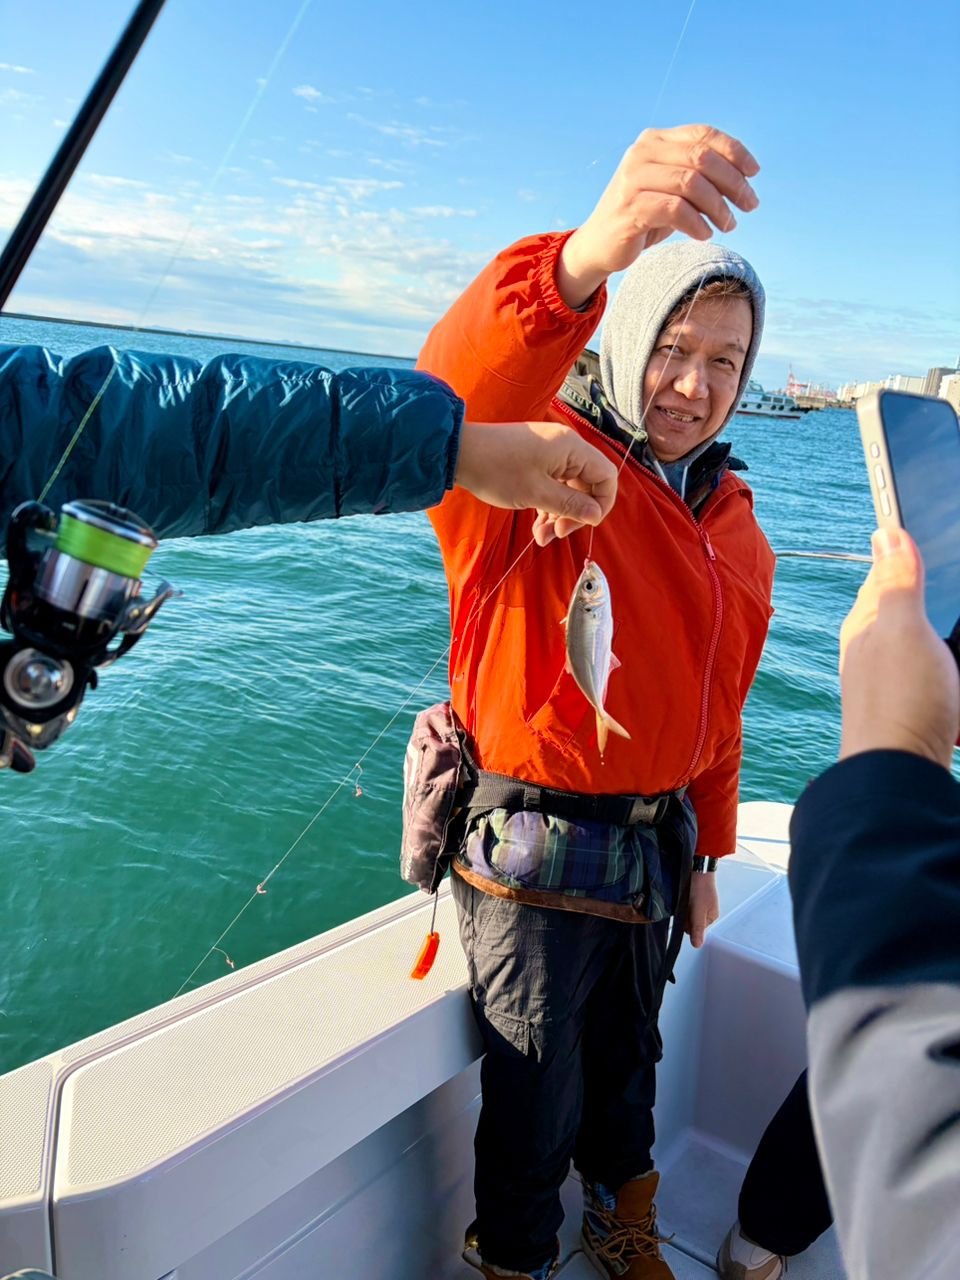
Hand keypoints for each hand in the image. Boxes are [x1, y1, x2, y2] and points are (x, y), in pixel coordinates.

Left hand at [455, 420, 616, 539]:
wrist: (460, 453)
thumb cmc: (496, 469)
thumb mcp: (537, 494)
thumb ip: (570, 505)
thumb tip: (596, 515)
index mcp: (571, 448)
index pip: (606, 476)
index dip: (601, 504)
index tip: (584, 523)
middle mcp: (565, 447)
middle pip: (587, 485)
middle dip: (575, 513)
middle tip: (557, 533)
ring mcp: (550, 453)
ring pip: (569, 489)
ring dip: (558, 514)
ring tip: (540, 536)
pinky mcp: (536, 460)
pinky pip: (553, 486)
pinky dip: (547, 506)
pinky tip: (536, 525)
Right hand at [557, 125, 759, 307]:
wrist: (599, 244)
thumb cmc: (642, 216)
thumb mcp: (671, 189)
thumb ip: (697, 174)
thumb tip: (744, 176)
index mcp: (655, 140)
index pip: (703, 135)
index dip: (734, 151)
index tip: (754, 173)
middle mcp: (642, 153)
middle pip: (701, 158)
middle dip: (733, 182)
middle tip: (749, 204)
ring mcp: (633, 179)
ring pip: (691, 183)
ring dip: (718, 206)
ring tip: (729, 224)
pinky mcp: (630, 207)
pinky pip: (675, 210)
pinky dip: (697, 223)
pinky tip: (705, 234)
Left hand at [685, 871, 719, 947]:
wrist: (697, 866)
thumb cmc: (700, 888)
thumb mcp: (698, 911)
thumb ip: (697, 928)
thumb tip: (697, 946)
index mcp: (711, 917)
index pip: (694, 930)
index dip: (686, 924)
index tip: (686, 914)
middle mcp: (706, 911)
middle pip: (689, 922)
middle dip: (684, 915)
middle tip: (685, 904)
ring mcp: (700, 903)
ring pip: (686, 913)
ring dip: (682, 907)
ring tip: (684, 897)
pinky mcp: (693, 895)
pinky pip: (685, 903)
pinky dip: (682, 900)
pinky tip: (682, 894)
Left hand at [839, 528, 958, 768]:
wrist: (898, 774)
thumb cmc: (898, 702)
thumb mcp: (902, 629)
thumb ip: (898, 582)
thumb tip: (887, 531)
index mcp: (864, 622)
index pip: (883, 573)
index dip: (903, 552)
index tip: (920, 528)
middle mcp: (868, 649)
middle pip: (898, 606)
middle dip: (918, 587)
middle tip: (938, 565)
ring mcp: (886, 679)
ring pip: (909, 638)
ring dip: (928, 621)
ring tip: (943, 603)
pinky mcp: (905, 705)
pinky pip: (921, 667)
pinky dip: (936, 655)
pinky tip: (946, 660)